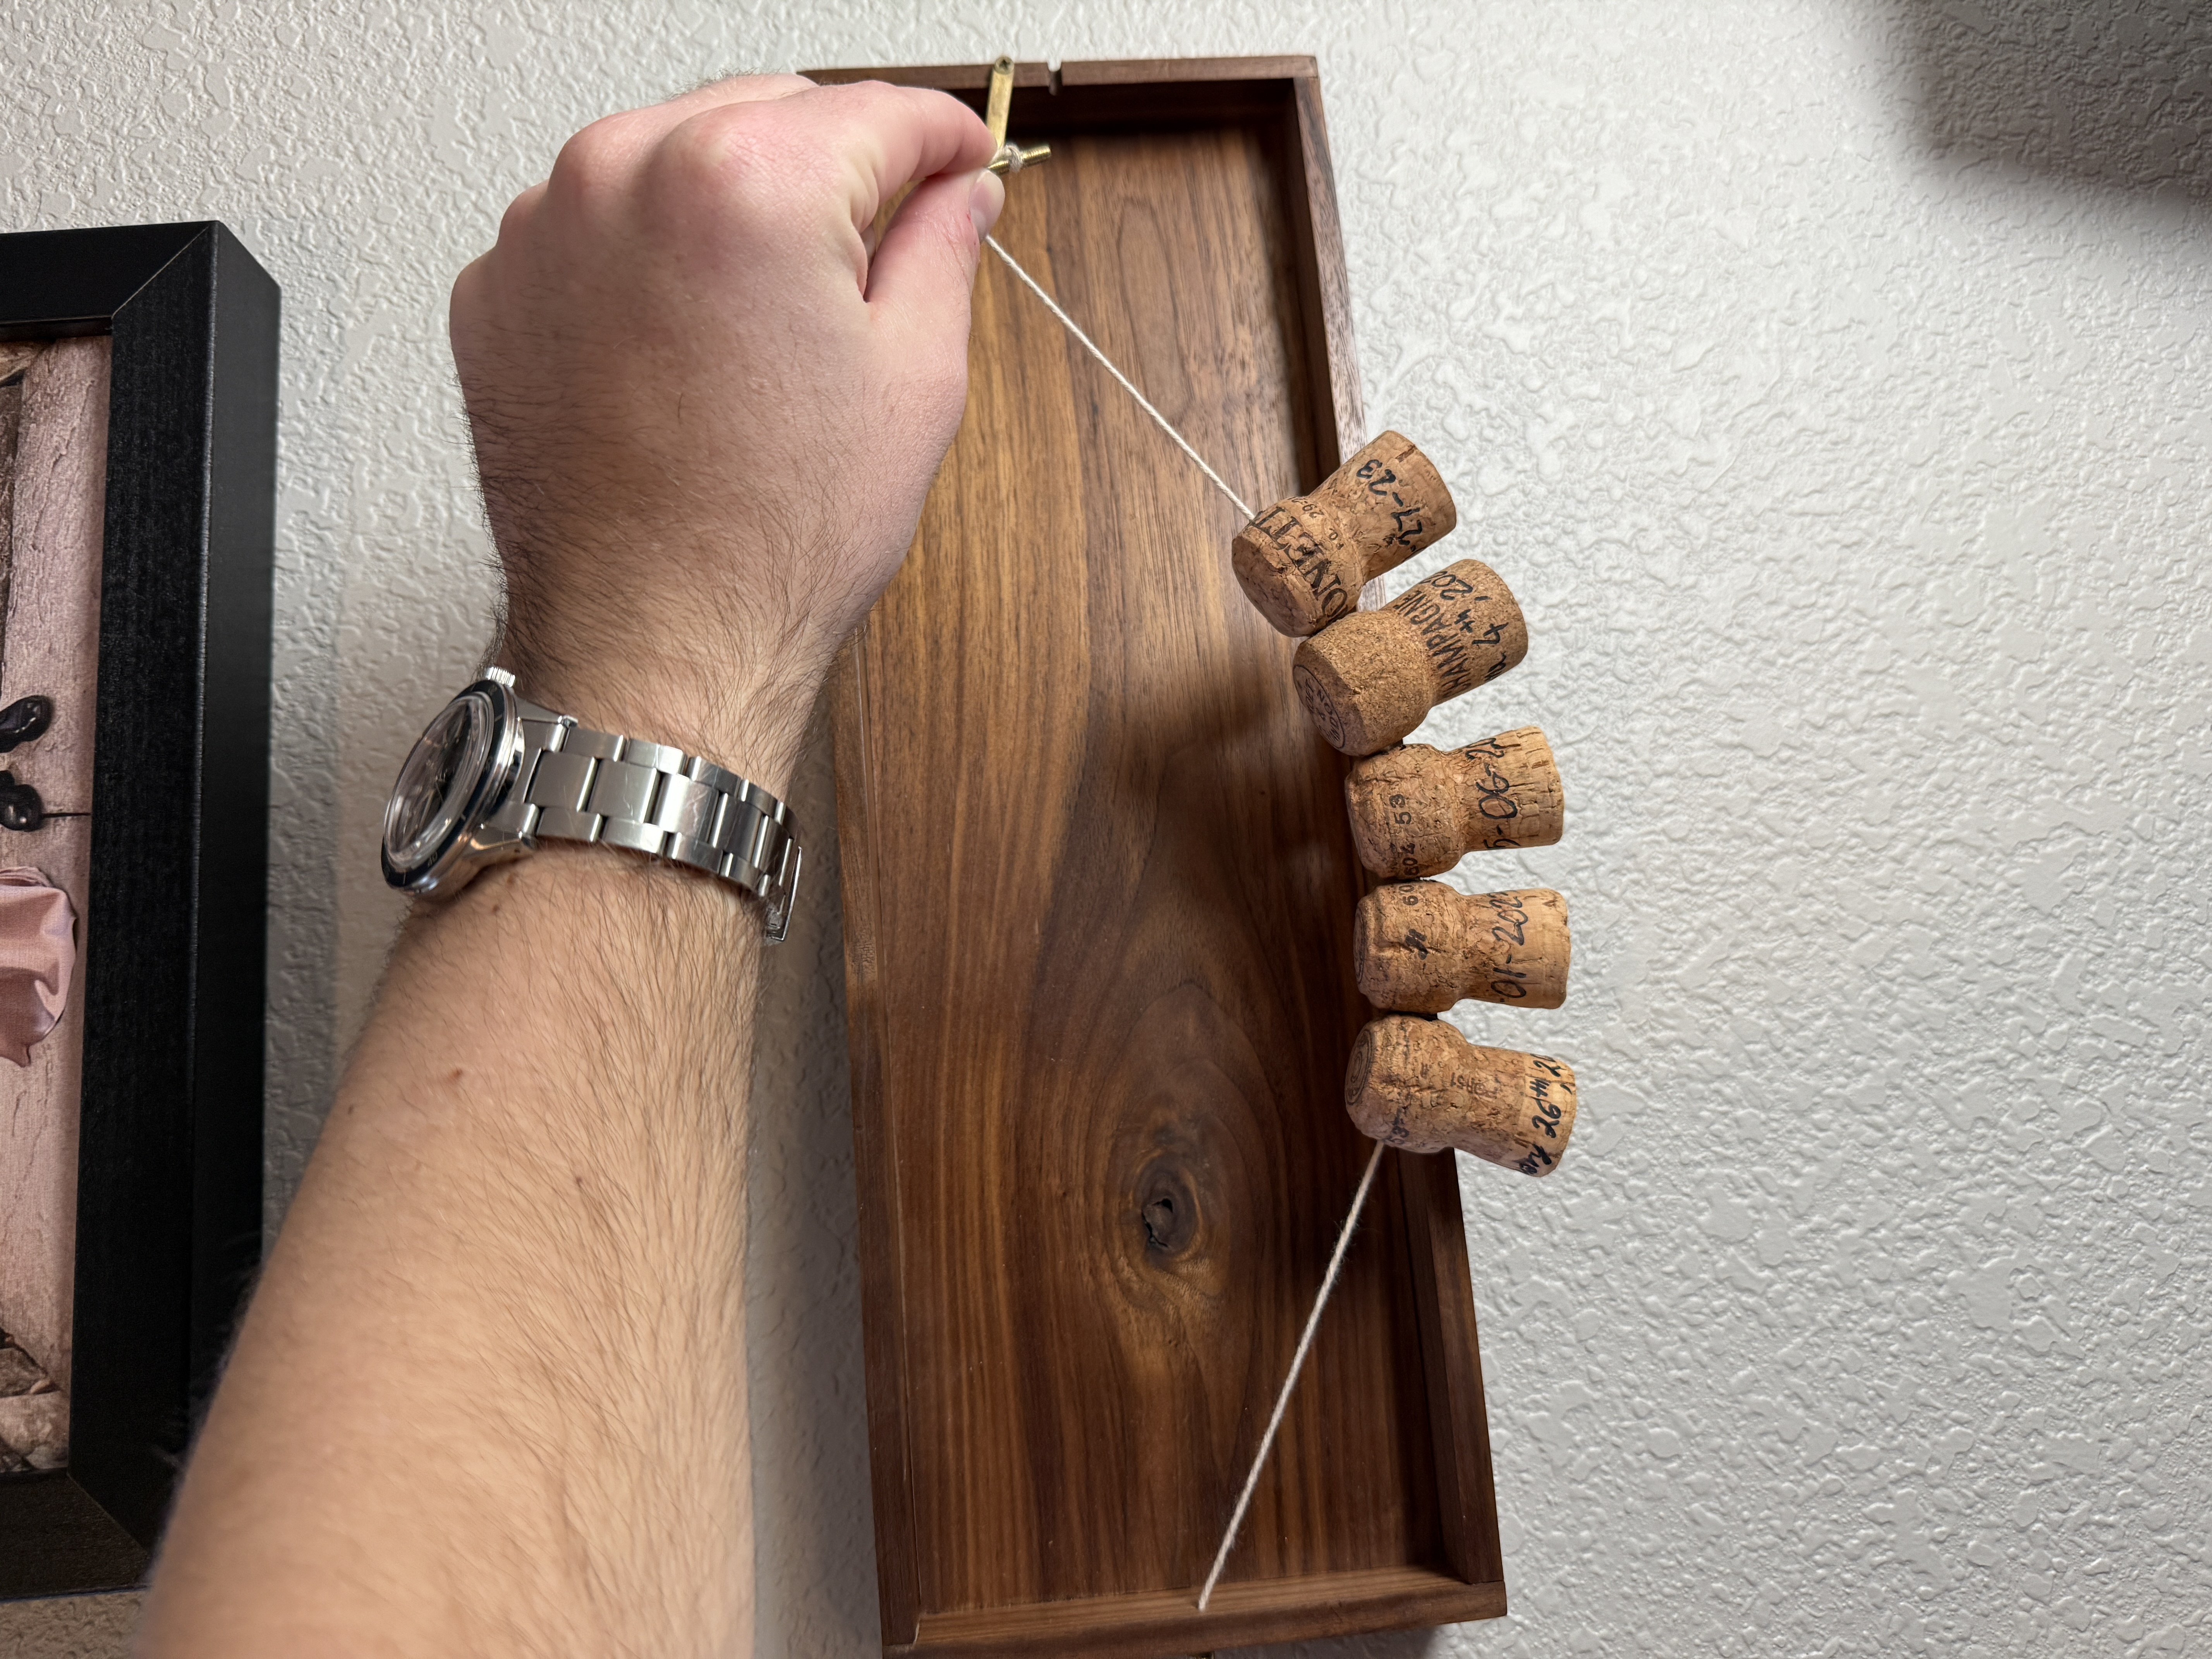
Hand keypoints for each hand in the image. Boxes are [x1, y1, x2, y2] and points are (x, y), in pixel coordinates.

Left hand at [449, 75, 1002, 784]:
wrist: (652, 644)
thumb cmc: (767, 540)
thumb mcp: (912, 379)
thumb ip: (942, 250)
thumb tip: (956, 194)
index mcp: (744, 182)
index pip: (875, 109)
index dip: (942, 138)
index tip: (961, 161)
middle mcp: (623, 175)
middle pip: (768, 112)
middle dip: (837, 167)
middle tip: (883, 248)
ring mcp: (544, 230)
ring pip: (675, 156)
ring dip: (738, 203)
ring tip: (777, 311)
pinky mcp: (498, 288)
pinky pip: (600, 226)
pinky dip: (654, 255)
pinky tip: (697, 341)